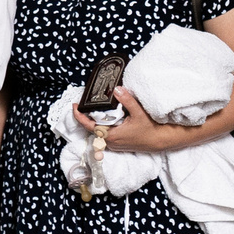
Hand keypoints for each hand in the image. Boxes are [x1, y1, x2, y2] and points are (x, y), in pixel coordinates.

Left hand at [74, 87, 197, 154]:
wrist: (159, 141)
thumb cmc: (150, 129)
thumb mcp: (138, 113)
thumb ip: (127, 100)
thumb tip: (117, 89)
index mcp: (111, 135)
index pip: (89, 126)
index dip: (79, 116)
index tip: (74, 106)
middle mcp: (110, 142)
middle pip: (92, 128)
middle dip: (86, 116)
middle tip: (84, 103)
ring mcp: (113, 144)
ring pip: (98, 131)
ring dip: (95, 120)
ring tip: (93, 107)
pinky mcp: (117, 143)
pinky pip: (105, 133)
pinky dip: (102, 124)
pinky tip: (105, 116)